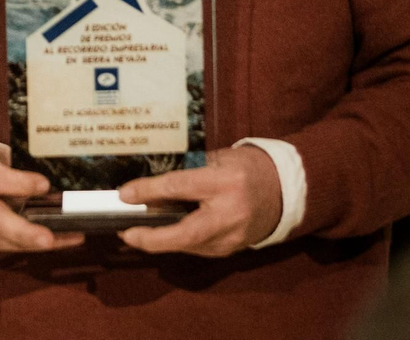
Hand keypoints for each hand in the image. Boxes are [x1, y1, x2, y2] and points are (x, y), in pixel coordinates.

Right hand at [0, 143, 85, 251]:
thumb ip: (17, 165)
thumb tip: (52, 177)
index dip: (19, 184)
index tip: (44, 184)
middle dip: (23, 232)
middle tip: (47, 238)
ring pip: (7, 240)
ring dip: (37, 242)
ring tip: (71, 237)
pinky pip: (13, 247)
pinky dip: (38, 245)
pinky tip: (63, 240)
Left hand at [116, 145, 281, 256]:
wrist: (285, 190)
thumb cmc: (245, 167)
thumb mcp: (216, 159)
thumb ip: (185, 173)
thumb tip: (148, 189)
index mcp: (226, 181)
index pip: (180, 187)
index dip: (148, 192)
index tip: (124, 195)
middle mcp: (231, 213)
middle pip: (185, 233)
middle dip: (152, 238)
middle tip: (126, 234)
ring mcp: (234, 236)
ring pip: (189, 245)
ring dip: (160, 241)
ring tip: (135, 232)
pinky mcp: (232, 249)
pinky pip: (198, 248)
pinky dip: (177, 243)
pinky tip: (161, 235)